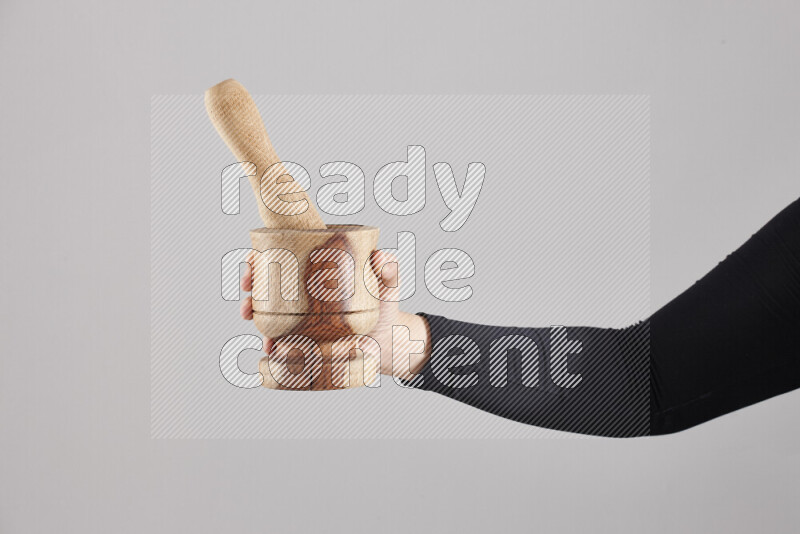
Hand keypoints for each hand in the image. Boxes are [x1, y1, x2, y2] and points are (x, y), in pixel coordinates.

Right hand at [240, 251, 430, 378]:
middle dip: (251, 283)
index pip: (286, 255)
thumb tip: (380, 258)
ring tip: (251, 317)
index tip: (252, 260)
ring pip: (269, 310)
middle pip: (270, 281)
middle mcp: (307, 291)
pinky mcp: (306, 340)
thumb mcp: (389, 285)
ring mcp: (304, 316)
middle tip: (248, 289)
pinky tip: (270, 347)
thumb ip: (389, 268)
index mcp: (320, 270)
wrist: (390, 342)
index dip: (262, 256)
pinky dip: (272, 343)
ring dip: (254, 312)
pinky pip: (282, 340)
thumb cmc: (386, 306)